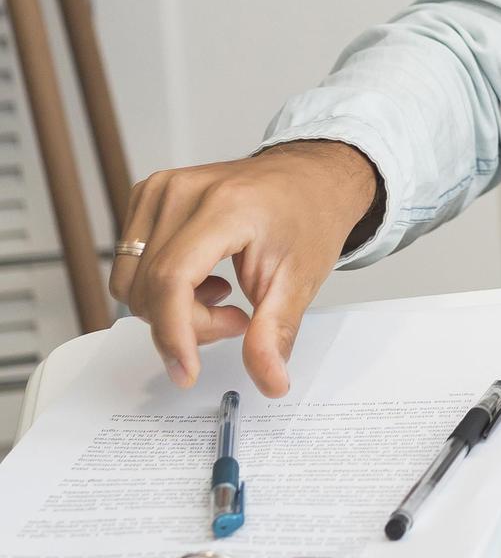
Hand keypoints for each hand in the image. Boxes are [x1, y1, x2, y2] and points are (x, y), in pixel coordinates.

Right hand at [111, 140, 377, 397]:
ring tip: (224, 297)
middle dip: (189, 325)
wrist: (311, 177)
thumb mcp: (302, 279)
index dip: (175, 333)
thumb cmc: (309, 217)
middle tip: (238, 321)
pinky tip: (204, 280)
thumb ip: (276, 333)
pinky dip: (161, 287)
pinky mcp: (148, 196)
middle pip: (152, 288)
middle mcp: (183, 191)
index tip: (187, 371)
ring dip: (172, 309)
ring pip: (133, 282)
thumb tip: (269, 381)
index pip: (173, 278)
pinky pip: (131, 264)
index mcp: (226, 206)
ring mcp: (160, 189)